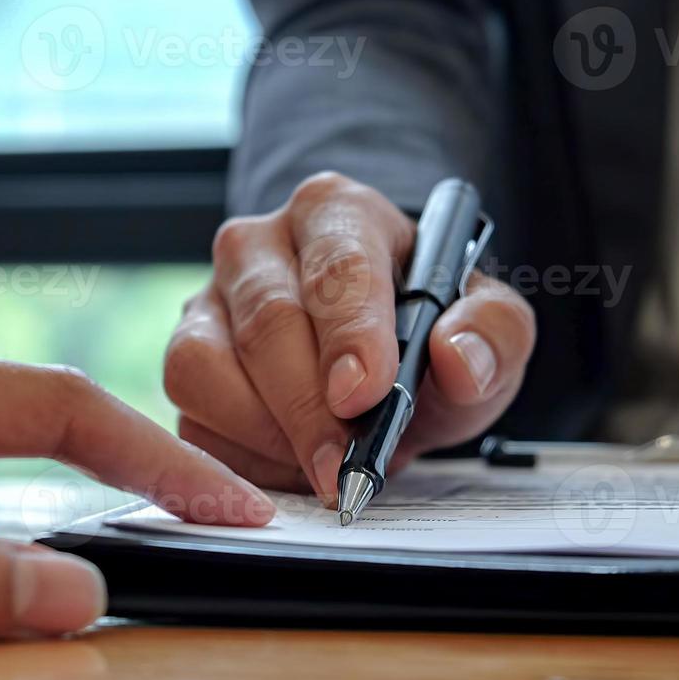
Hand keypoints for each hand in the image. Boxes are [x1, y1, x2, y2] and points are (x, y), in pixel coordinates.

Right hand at [165, 172, 536, 500]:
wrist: (379, 362)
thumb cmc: (426, 333)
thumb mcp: (488, 331)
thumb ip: (493, 334)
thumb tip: (458, 359)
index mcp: (336, 212)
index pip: (337, 265)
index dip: (350, 333)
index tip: (365, 393)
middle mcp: (258, 245)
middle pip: (267, 321)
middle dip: (306, 406)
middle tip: (343, 467)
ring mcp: (208, 300)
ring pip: (202, 364)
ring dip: (263, 431)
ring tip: (320, 465)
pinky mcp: (185, 358)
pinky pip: (187, 411)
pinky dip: (236, 453)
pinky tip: (286, 463)